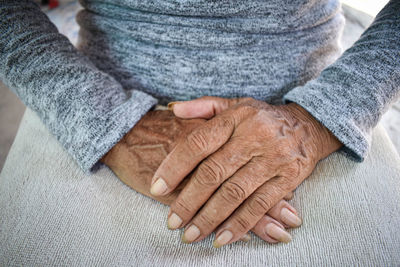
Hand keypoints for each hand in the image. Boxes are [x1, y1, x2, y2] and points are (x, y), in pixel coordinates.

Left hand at [101, 110, 302, 243]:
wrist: (308, 125)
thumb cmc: (262, 117)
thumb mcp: (234, 104)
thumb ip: (203, 106)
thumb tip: (172, 109)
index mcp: (235, 118)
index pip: (198, 143)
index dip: (175, 166)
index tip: (157, 187)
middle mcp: (253, 138)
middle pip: (213, 173)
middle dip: (189, 200)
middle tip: (171, 221)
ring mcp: (272, 159)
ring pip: (234, 193)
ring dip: (210, 218)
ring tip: (190, 235)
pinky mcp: (287, 179)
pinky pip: (260, 205)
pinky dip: (239, 224)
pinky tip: (221, 239)